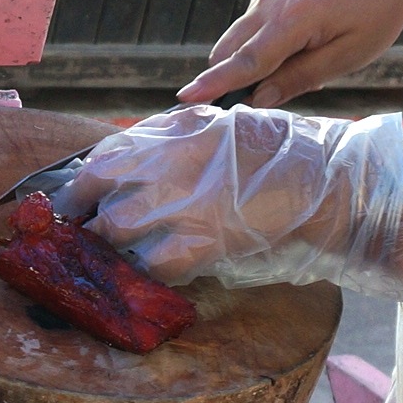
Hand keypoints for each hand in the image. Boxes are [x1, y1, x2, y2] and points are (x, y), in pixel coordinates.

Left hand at [60, 106, 402, 301]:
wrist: (329, 184)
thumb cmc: (278, 156)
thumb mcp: (221, 127)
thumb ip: (175, 138)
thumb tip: (129, 162)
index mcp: (174, 130)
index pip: (102, 156)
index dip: (81, 185)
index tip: (73, 203)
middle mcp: (169, 159)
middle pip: (94, 188)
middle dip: (81, 215)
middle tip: (80, 234)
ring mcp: (182, 201)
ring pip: (113, 229)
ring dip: (109, 247)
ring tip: (111, 258)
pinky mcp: (201, 241)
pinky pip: (151, 265)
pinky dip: (145, 273)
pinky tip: (152, 275)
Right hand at [177, 0, 402, 106]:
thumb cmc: (379, 9)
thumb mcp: (350, 54)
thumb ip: (301, 77)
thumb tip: (257, 99)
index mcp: (295, 17)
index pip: (247, 60)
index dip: (216, 83)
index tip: (185, 97)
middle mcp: (271, 2)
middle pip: (228, 53)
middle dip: (232, 82)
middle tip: (267, 100)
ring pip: (235, 43)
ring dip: (248, 68)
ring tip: (298, 69)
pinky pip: (249, 33)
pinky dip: (258, 52)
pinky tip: (297, 52)